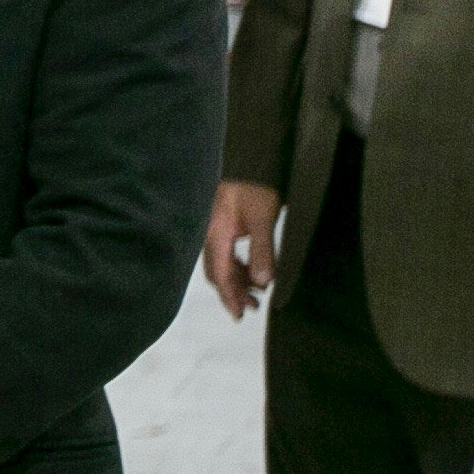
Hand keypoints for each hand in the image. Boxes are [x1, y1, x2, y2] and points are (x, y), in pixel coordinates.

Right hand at [202, 180, 281, 317]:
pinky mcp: (220, 224)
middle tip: (251, 308)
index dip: (230, 296)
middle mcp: (210, 235)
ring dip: (238, 279)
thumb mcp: (263, 218)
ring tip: (256, 291)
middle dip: (234, 292)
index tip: (240, 314)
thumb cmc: (254, 185)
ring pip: (222, 263)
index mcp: (215, 234)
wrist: (249, 159)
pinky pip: (225, 252)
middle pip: (218, 272)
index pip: (221, 274)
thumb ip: (261, 251)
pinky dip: (238, 265)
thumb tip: (264, 283)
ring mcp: (213, 229)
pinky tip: (251, 269)